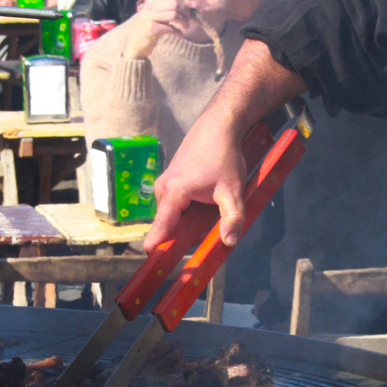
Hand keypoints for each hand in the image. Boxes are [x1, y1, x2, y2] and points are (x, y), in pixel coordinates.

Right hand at [124, 0, 198, 59]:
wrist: (135, 45)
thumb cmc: (151, 29)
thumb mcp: (158, 15)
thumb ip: (169, 8)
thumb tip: (191, 4)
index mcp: (152, 1)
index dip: (185, 0)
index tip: (193, 6)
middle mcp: (149, 7)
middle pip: (174, 3)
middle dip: (186, 11)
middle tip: (189, 19)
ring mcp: (149, 17)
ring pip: (174, 14)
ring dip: (183, 21)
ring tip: (186, 26)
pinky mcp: (151, 29)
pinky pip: (170, 28)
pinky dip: (177, 32)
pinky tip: (180, 35)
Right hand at [144, 116, 248, 250]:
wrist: (219, 125)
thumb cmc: (223, 155)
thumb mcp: (232, 189)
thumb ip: (232, 217)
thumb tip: (229, 242)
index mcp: (174, 192)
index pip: (161, 226)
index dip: (157, 245)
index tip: (153, 260)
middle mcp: (164, 188)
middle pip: (170, 223)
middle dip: (186, 234)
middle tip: (209, 234)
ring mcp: (166, 183)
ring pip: (175, 213)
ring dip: (190, 220)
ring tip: (211, 212)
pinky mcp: (172, 179)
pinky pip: (178, 203)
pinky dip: (190, 209)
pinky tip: (207, 202)